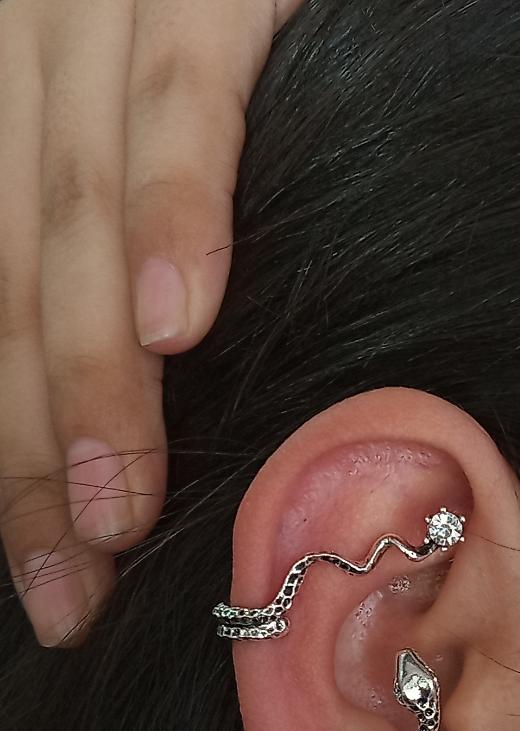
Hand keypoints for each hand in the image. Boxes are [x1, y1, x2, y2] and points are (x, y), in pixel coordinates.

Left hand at [0, 0, 301, 645]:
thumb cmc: (201, 63)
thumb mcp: (128, 163)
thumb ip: (118, 262)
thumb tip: (153, 415)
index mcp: (4, 124)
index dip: (8, 461)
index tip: (48, 579)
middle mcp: (16, 61)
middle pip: (8, 286)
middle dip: (35, 453)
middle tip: (75, 585)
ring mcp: (92, 14)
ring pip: (72, 218)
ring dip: (94, 380)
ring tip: (121, 512)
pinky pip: (179, 107)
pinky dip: (176, 218)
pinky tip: (183, 326)